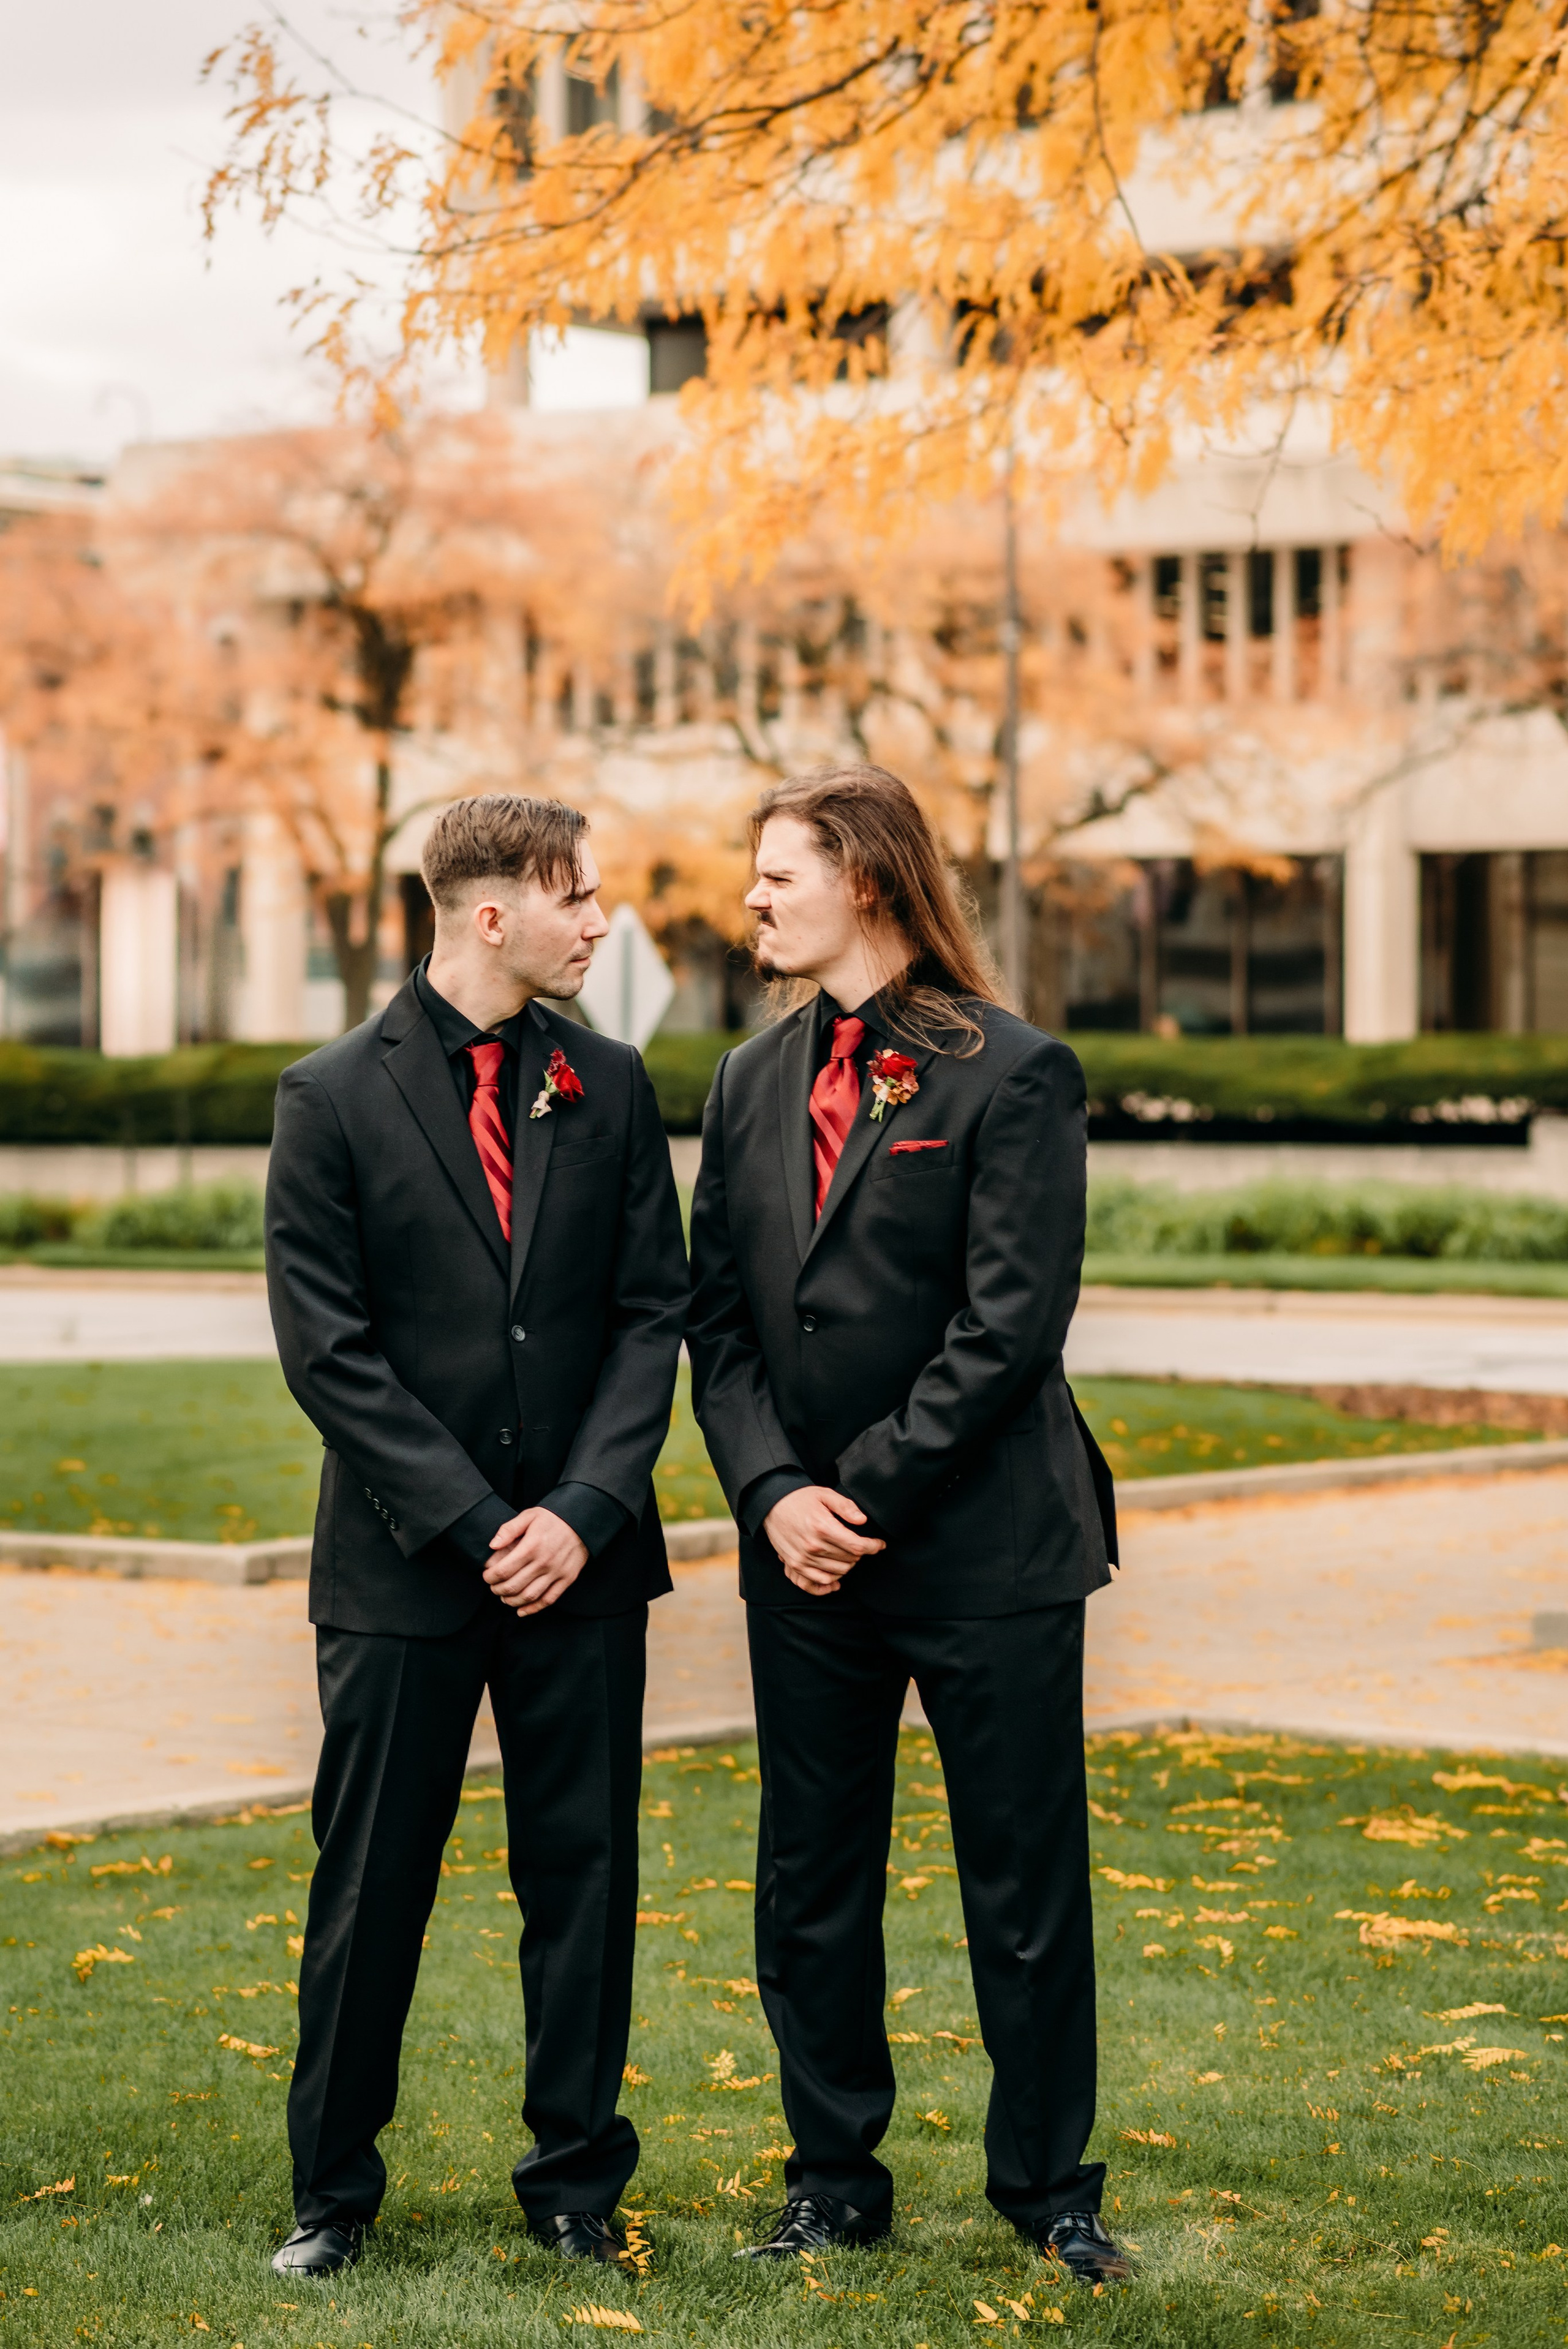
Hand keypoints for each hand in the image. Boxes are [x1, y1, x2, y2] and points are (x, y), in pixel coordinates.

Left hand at [483, 1506, 589, 1614]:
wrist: (583, 1521)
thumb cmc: (553, 1518)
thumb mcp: (529, 1516)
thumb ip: (509, 1530)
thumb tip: (492, 1546)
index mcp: (531, 1546)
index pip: (503, 1570)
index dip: (490, 1577)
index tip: (487, 1576)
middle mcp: (544, 1562)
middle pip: (513, 1586)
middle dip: (497, 1590)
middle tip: (493, 1587)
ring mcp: (557, 1572)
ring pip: (529, 1596)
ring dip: (512, 1601)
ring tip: (504, 1597)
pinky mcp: (567, 1579)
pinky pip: (548, 1599)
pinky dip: (533, 1608)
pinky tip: (522, 1610)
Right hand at [762, 1485, 884, 1596]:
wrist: (772, 1504)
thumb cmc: (800, 1498)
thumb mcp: (825, 1494)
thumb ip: (846, 1507)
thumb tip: (863, 1521)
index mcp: (823, 1527)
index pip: (857, 1546)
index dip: (873, 1546)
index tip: (880, 1544)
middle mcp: (813, 1546)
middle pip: (850, 1560)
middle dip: (860, 1553)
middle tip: (859, 1544)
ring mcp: (803, 1558)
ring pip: (838, 1572)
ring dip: (848, 1565)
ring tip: (848, 1554)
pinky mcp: (795, 1565)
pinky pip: (819, 1581)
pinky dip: (832, 1581)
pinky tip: (838, 1575)